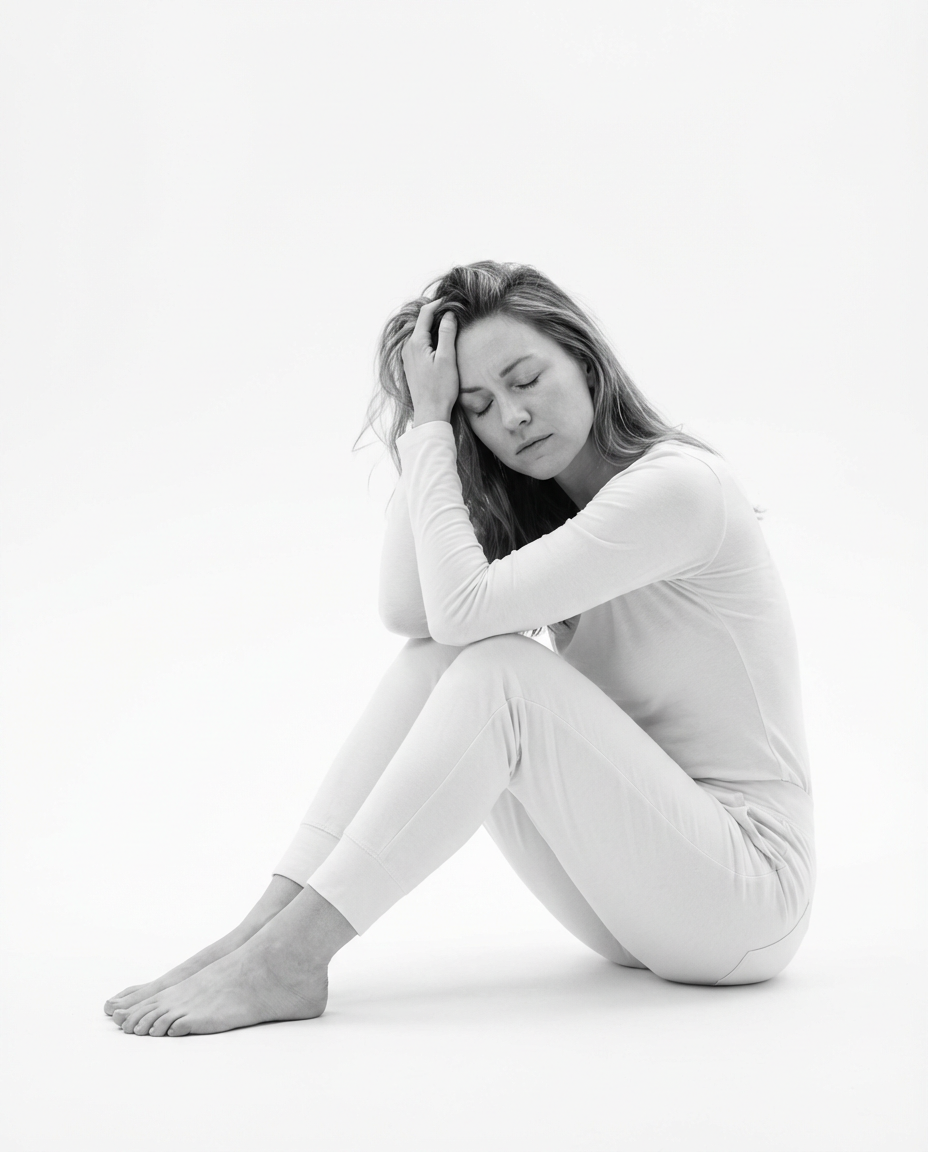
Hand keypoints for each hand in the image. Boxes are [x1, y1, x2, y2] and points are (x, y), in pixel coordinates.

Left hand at [401, 297, 458, 423]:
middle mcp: (408, 348)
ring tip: (449, 323)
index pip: (425, 314)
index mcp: (415, 343)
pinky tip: (441, 343)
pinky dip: (429, 338)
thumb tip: (449, 314)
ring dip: (433, 327)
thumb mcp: (447, 358)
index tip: (452, 299)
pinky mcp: (411, 366)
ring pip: (420, 334)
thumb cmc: (440, 388)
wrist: (430, 413)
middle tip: (453, 309)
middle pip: (421, 322)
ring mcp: (408, 357)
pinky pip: (419, 345)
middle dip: (436, 314)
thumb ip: (447, 334)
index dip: (439, 304)